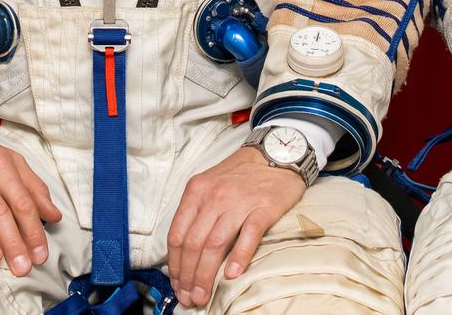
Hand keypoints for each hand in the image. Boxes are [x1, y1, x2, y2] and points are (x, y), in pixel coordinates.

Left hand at [166, 145, 305, 308]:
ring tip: (203, 295)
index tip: (177, 283)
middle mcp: (214, 196)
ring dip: (206, 275)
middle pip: (194, 243)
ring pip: (215, 244)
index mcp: (196, 191)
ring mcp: (239, 203)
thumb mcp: (210, 185)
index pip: (178, 234)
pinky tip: (231, 275)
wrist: (276, 153)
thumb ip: (196, 213)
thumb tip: (184, 253)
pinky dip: (238, 258)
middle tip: (189, 297)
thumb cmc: (241, 175)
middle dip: (188, 276)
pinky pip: (248, 237)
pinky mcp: (263, 209)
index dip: (175, 264)